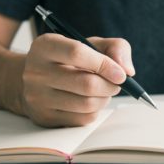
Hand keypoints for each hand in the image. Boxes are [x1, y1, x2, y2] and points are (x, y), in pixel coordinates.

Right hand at [20, 34, 134, 126]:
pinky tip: (91, 101)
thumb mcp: (90, 44)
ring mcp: (37, 97)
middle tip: (116, 83)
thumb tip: (127, 70)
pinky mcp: (45, 117)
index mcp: (45, 46)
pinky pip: (83, 119)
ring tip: (104, 90)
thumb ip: (115, 48)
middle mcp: (36, 71)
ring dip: (105, 98)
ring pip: (87, 104)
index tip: (121, 74)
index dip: (104, 64)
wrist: (37, 81)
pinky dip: (95, 111)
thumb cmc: (69, 60)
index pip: (77, 53)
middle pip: (86, 84)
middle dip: (110, 86)